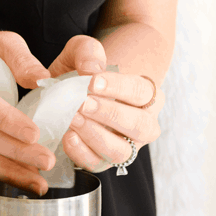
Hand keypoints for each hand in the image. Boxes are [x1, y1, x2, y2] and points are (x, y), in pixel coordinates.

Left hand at [48, 35, 163, 172]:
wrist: (71, 92)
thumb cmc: (83, 72)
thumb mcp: (82, 52)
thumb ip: (87, 51)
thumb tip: (91, 69)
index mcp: (147, 96)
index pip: (141, 92)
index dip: (118, 87)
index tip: (93, 82)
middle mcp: (143, 125)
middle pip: (140, 126)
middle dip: (110, 114)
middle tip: (82, 103)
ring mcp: (125, 146)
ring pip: (121, 151)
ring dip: (95, 136)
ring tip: (72, 119)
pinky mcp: (102, 161)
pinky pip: (97, 164)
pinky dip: (81, 153)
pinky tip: (68, 136)